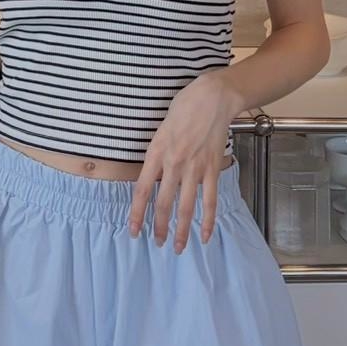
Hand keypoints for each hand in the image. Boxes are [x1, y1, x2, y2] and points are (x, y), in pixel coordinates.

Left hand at [127, 73, 236, 252]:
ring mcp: (195, 168)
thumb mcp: (160, 130)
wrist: (212, 97)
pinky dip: (208, 220)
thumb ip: (157, 154)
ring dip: (181, 230)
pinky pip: (210, 200)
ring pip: (186, 207)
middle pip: (164, 204)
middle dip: (159, 228)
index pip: (142, 191)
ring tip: (177, 247)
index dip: (137, 214)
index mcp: (156, 153)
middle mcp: (174, 164)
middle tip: (157, 243)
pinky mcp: (212, 168)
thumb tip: (155, 176)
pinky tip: (205, 235)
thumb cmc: (184, 108)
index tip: (134, 231)